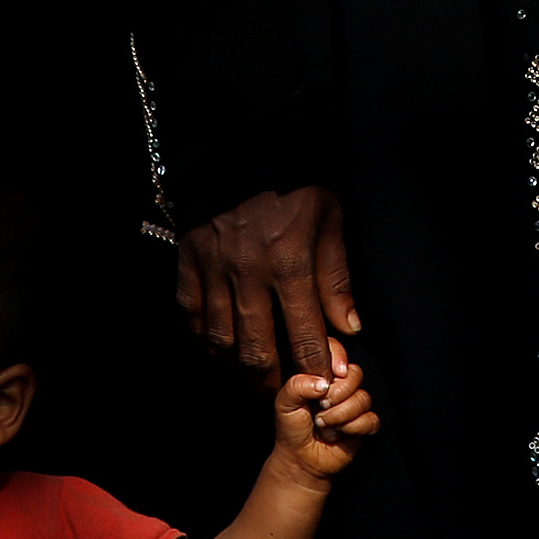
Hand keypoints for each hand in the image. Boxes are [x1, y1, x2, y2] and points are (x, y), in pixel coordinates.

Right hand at [177, 186, 361, 375]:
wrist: (245, 144)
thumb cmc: (295, 182)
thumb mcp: (329, 219)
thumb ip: (337, 278)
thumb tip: (349, 327)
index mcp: (290, 263)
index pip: (305, 335)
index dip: (316, 368)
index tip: (324, 387)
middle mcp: (249, 274)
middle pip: (257, 349)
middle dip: (273, 381)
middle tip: (284, 394)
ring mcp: (214, 269)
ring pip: (221, 339)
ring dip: (237, 366)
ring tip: (253, 375)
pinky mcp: (189, 261)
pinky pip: (190, 314)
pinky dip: (202, 337)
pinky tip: (218, 346)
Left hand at [274, 348, 377, 480]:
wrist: (299, 459)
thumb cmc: (291, 428)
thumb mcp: (284, 403)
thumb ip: (297, 384)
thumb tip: (324, 382)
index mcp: (323, 374)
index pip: (338, 350)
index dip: (338, 358)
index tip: (332, 374)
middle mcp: (341, 386)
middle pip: (356, 373)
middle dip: (338, 393)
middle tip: (321, 406)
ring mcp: (354, 404)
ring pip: (364, 398)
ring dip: (340, 415)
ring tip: (323, 424)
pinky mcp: (365, 424)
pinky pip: (371, 419)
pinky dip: (353, 428)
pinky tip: (338, 434)